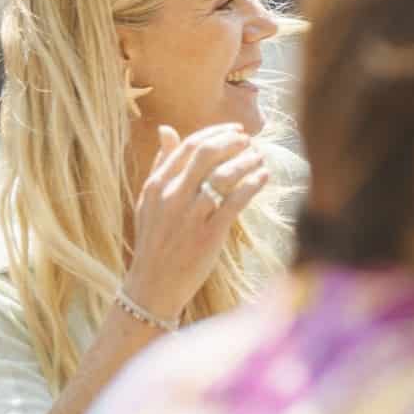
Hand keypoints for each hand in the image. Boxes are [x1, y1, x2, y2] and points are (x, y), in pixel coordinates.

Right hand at [123, 124, 270, 321]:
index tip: (236, 130)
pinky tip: (263, 177)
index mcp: (156, 185)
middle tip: (250, 141)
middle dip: (232, 142)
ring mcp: (190, 215)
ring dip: (246, 161)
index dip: (216, 133)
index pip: (188, 146)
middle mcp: (171, 196)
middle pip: (206, 154)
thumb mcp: (149, 201)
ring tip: (260, 158)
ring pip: (223, 175)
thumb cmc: (156, 240)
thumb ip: (161, 165)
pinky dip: (253, 184)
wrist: (153, 284)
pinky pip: (235, 201)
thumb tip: (167, 129)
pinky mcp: (208, 234)